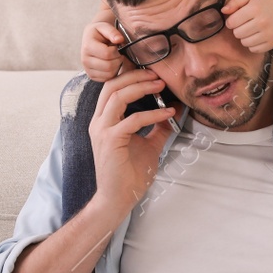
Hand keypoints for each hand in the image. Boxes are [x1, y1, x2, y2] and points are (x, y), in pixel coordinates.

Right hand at [82, 20, 125, 81]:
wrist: (91, 38)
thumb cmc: (99, 32)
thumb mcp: (105, 26)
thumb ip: (112, 32)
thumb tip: (119, 40)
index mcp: (87, 46)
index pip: (107, 54)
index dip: (117, 51)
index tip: (117, 46)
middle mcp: (85, 60)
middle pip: (109, 66)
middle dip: (118, 59)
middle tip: (119, 53)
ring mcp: (87, 69)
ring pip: (109, 74)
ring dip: (117, 66)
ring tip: (115, 58)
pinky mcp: (92, 76)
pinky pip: (107, 79)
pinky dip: (113, 72)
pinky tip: (112, 63)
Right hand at [88, 68, 176, 212]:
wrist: (118, 198)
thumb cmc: (129, 174)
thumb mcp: (149, 145)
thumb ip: (158, 128)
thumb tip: (173, 112)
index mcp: (104, 120)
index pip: (112, 87)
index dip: (131, 76)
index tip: (153, 74)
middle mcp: (99, 122)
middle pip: (112, 85)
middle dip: (136, 76)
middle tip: (158, 75)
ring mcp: (102, 131)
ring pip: (118, 96)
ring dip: (141, 88)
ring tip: (161, 86)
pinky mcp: (110, 141)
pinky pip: (133, 119)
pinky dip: (152, 114)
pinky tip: (167, 114)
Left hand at [222, 0, 272, 52]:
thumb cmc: (263, 3)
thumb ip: (234, 2)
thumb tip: (223, 11)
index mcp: (255, 8)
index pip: (232, 22)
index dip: (231, 22)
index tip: (236, 19)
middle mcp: (263, 22)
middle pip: (237, 34)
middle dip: (237, 30)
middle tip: (244, 25)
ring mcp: (269, 34)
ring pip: (245, 43)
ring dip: (244, 38)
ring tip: (250, 31)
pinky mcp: (272, 43)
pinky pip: (254, 50)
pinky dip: (252, 45)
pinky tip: (256, 36)